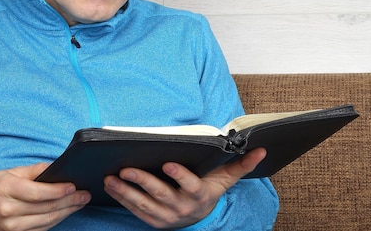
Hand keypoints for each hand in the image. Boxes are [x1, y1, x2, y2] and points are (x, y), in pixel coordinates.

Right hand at [0, 162, 90, 230]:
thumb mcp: (11, 172)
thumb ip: (35, 170)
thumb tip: (57, 167)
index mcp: (6, 189)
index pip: (37, 193)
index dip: (58, 191)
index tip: (73, 186)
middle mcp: (8, 210)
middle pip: (46, 207)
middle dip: (69, 201)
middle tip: (84, 195)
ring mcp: (12, 227)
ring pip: (47, 220)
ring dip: (67, 211)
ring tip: (80, 202)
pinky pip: (42, 229)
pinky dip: (56, 220)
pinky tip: (66, 212)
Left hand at [103, 148, 265, 228]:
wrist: (198, 217)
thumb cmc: (209, 190)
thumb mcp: (225, 179)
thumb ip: (240, 164)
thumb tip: (261, 149)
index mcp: (200, 195)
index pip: (191, 185)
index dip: (180, 176)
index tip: (168, 163)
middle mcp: (182, 208)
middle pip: (161, 194)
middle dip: (143, 181)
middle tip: (127, 169)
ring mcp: (166, 216)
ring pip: (143, 204)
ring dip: (125, 191)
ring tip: (111, 177)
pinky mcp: (153, 221)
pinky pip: (134, 210)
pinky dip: (121, 198)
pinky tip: (109, 186)